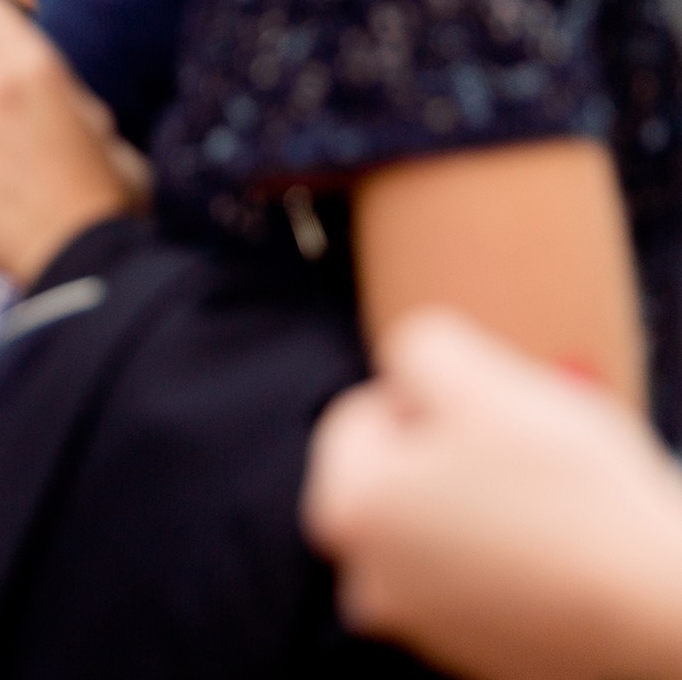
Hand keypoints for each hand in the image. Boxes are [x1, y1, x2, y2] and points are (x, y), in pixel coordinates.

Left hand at [305, 311, 681, 679]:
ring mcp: (419, 623)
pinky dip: (506, 558)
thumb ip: (420, 348)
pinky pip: (477, 578)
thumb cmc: (576, 494)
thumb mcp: (484, 379)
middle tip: (522, 454)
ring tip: (547, 502)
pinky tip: (556, 547)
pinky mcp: (474, 652)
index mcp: (346, 507)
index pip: (366, 411)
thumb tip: (407, 365)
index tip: (494, 415)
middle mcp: (366, 578)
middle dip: (450, 455)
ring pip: (439, 527)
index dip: (434, 398)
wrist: (661, 607)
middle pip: (397, 476)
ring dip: (479, 505)